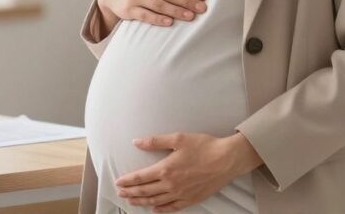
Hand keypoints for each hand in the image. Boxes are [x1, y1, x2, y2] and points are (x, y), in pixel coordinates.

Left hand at [114, 131, 262, 212]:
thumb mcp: (177, 138)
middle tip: (120, 193)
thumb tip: (136, 142)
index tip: (118, 182)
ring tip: (132, 201)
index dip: (127, 181)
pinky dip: (161, 210)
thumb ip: (155, 141)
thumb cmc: (203, 146)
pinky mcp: (191, 199)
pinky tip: (155, 210)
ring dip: (142, 202)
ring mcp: (181, 194)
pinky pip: (172, 208)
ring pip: (156, 201)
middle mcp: (171, 185)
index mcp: (165, 169)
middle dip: (130, 193)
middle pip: (145, 192)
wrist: (226, 159)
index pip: (140, 178)